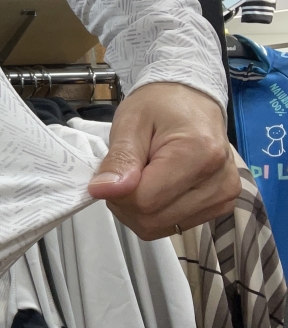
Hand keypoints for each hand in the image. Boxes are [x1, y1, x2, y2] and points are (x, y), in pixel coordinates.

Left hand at [87, 82, 238, 239]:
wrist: (191, 101)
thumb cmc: (160, 106)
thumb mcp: (130, 122)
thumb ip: (119, 159)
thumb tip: (102, 191)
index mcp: (200, 154)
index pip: (145, 200)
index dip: (117, 191)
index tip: (112, 170)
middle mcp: (220, 181)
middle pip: (152, 219)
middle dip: (125, 202)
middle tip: (124, 172)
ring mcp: (224, 197)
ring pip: (160, 227)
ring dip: (138, 209)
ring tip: (142, 176)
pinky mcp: (221, 206)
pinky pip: (173, 225)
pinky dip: (155, 211)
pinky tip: (157, 186)